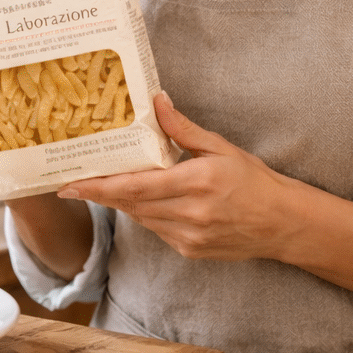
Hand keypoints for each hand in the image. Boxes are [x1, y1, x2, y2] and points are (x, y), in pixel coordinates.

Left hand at [56, 93, 295, 261]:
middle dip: (100, 193)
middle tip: (73, 182)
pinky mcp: (190, 251)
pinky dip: (145, 214)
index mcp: (195, 182)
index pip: (135, 186)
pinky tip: (143, 199)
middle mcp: (189, 213)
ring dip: (122, 202)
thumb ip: (183, 129)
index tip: (70, 185)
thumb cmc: (253, 180)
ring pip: (140, 218)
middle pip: (130, 204)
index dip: (98, 187)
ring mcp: (189, 237)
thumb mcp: (220, 147)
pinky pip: (156, 230)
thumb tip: (157, 102)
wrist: (283, 223)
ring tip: (102, 186)